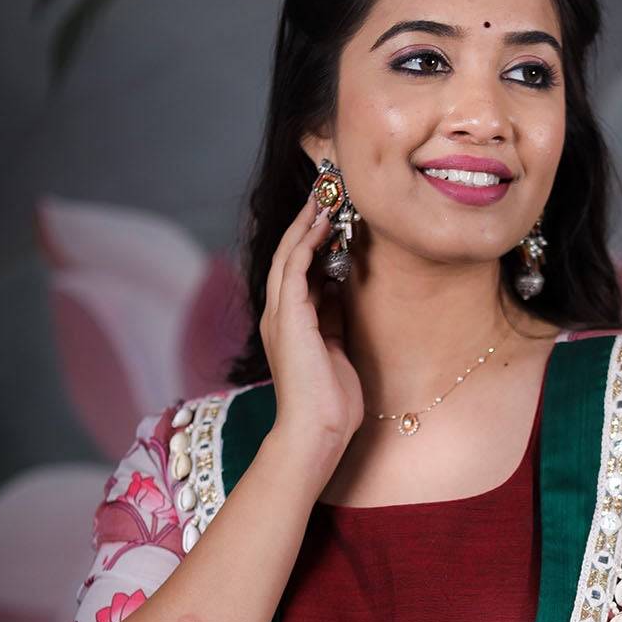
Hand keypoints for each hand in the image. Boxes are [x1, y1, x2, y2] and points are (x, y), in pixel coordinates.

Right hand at [259, 190, 365, 482]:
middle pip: (288, 253)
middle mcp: (278, 314)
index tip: (332, 213)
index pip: (298, 270)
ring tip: (326, 193)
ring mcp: (280, 314)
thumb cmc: (330, 404)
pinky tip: (323, 221)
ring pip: (288, 253)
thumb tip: (343, 292)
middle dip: (307, 220)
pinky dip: (308, 240)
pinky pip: (295, 267)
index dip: (312, 239)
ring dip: (307, 221)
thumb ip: (334, 321)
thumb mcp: (337, 352)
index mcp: (289, 324)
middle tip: (327, 189)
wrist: (316, 433)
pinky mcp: (288, 316)